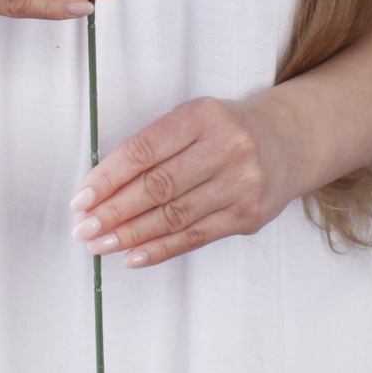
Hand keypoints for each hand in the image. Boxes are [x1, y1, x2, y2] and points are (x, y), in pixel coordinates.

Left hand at [68, 93, 299, 267]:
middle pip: (157, 187)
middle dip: (114, 211)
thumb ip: (153, 146)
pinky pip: (195, 237)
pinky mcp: (248, 215)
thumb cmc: (227, 130)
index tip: (82, 198)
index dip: (108, 177)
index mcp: (202, 117)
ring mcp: (240, 184)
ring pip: (173, 216)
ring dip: (130, 235)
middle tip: (84, 228)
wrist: (290, 141)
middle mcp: (225, 148)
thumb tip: (102, 188)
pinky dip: (159, 249)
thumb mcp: (193, 119)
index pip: (143, 151)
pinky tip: (133, 256)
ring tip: (100, 244)